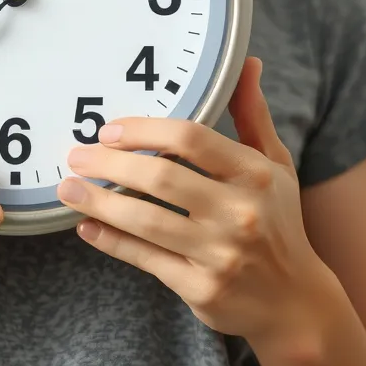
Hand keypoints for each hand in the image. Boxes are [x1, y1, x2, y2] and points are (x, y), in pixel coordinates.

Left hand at [56, 56, 335, 344]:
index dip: (143, 130)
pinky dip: (112, 241)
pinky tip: (87, 226)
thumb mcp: (274, 164)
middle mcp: (240, 212)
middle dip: (110, 163)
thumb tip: (246, 61)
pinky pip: (146, 258)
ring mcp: (221, 253)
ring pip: (146, 220)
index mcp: (254, 173)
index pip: (190, 138)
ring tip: (68, 188)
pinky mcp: (203, 289)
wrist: (296, 303)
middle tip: (77, 155)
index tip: (109, 129)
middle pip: (161, 177)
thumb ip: (251, 113)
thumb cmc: (277, 221)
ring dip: (100, 201)